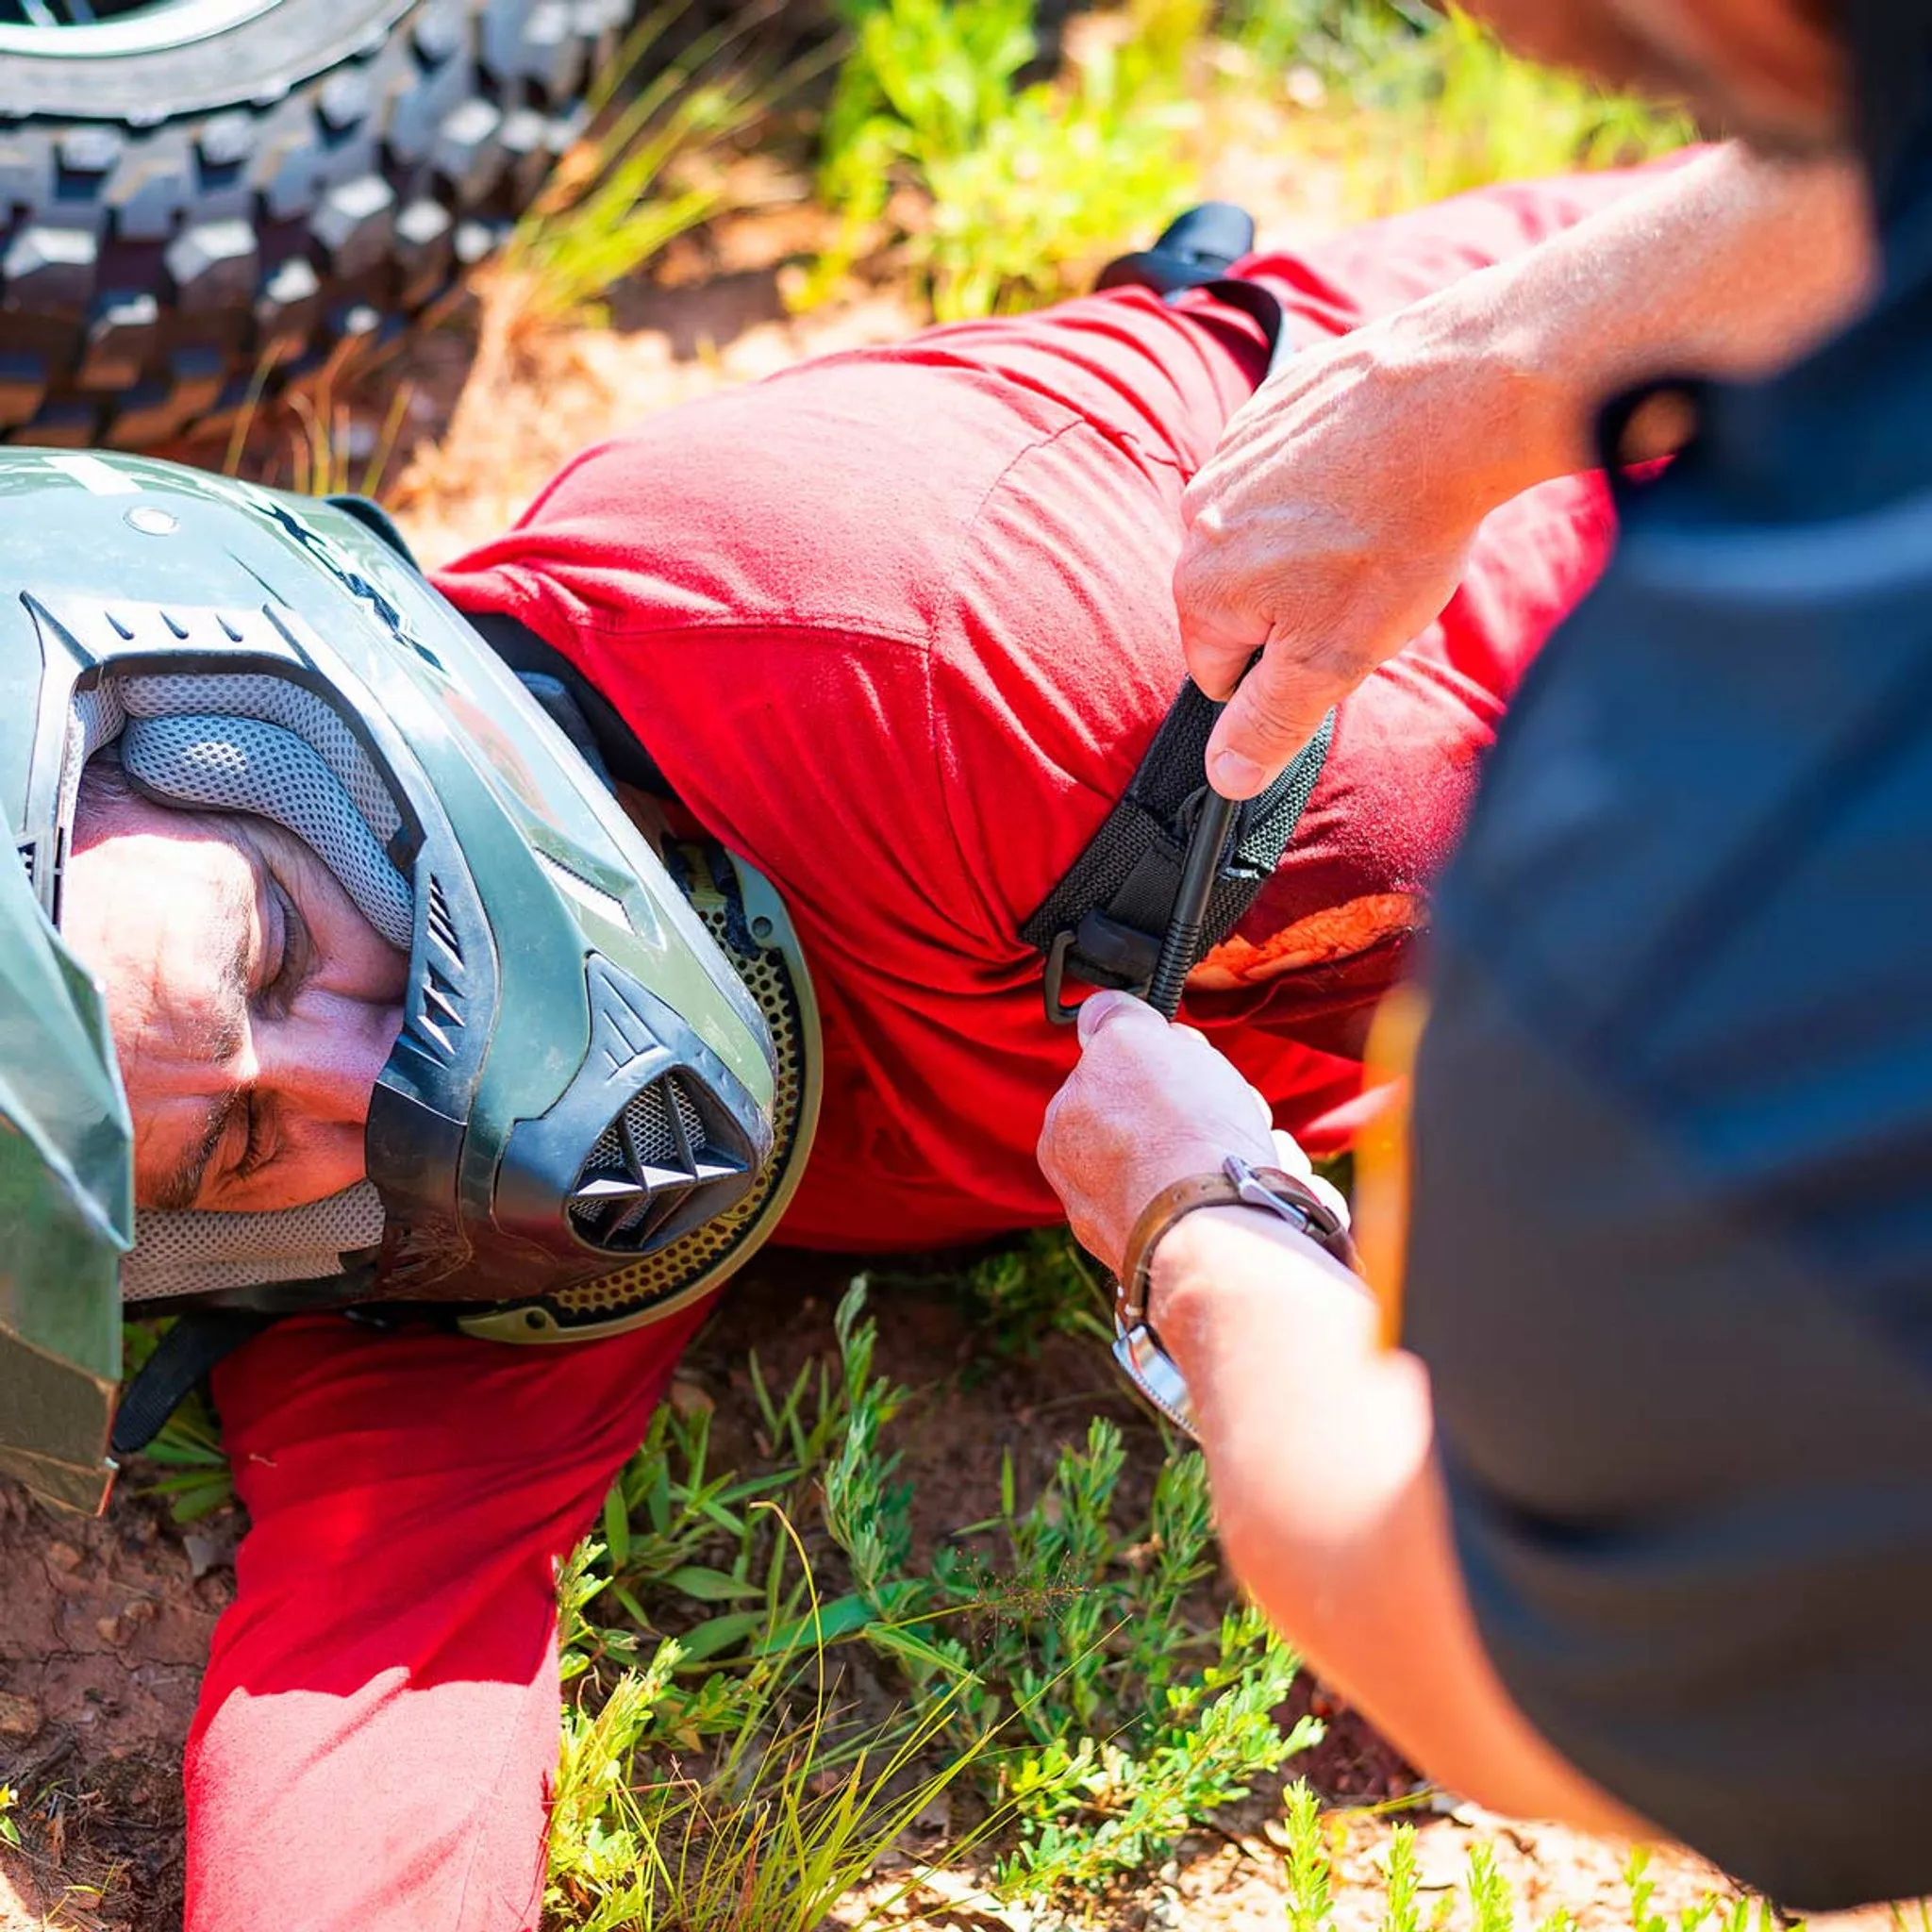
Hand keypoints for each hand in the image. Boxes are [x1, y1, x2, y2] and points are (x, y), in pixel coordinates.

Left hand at [1039, 990, 1333, 1273]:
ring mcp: (1147, 1227)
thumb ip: (1113, 1020)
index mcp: (1066, 1136)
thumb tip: (1100, 1013)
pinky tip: (1274, 1183)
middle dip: (1212, 1107)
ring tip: (1260, 1151)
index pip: (1119, 1079)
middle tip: (1231, 1106)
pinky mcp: (1202, 1252)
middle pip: (1168, 1123)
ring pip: (1212, 1163)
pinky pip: (1243, 1203)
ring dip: (1248, 1145)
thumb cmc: (1173, 1130)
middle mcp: (1095, 1191)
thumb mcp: (1131, 1039)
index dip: (1164, 1061)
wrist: (1217, 1224)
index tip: (1190, 1061)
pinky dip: (1264, 1187)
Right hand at [1176, 298, 1536, 799]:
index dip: (1283, 674)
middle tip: (1365, 588)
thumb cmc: (1395, 535)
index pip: (1219, 671)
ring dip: (1309, 544)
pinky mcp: (1274, 405)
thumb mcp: (1332, 660)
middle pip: (1239, 599)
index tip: (1335, 643)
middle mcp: (1196, 515)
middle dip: (1294, 606)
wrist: (1455, 403)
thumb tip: (1223, 777)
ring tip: (1376, 531)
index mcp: (1200, 585)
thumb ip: (1269, 723)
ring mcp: (1231, 452)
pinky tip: (1375, 479)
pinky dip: (1325, 481)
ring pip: (1263, 534)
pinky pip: (1286, 471)